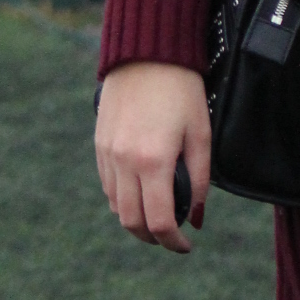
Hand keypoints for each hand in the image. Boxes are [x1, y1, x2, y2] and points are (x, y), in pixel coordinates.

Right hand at [96, 62, 210, 252]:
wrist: (148, 53)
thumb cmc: (182, 91)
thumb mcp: (200, 135)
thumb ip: (199, 180)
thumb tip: (196, 219)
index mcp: (153, 161)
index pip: (159, 221)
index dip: (172, 242)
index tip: (186, 246)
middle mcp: (124, 162)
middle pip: (132, 222)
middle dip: (152, 237)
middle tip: (171, 236)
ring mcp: (107, 154)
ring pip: (116, 207)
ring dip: (136, 219)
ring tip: (158, 215)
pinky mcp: (99, 145)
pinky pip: (107, 185)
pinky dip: (122, 198)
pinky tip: (141, 191)